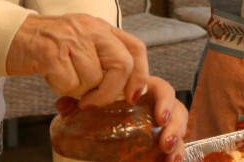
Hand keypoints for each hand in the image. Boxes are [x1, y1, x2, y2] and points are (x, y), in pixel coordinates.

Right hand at [6, 13, 148, 106]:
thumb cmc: (48, 45)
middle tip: (92, 102)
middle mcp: (91, 29)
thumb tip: (124, 93)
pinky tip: (53, 78)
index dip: (141, 76)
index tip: (132, 97)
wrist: (11, 34)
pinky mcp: (52, 52)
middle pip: (123, 64)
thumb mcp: (82, 45)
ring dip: (79, 90)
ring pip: (94, 79)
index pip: (136, 48)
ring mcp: (72, 39)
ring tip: (65, 79)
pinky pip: (70, 83)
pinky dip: (62, 89)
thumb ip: (102, 61)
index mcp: (102, 28)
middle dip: (110, 92)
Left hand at [54, 76, 188, 161]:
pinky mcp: (163, 145)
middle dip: (174, 122)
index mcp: (143, 93)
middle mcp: (157, 108)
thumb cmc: (101, 113)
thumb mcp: (91, 107)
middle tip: (164, 139)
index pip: (160, 88)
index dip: (162, 99)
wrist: (100, 138)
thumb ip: (77, 106)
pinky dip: (179, 154)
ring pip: (180, 128)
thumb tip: (63, 105)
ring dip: (178, 139)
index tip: (153, 113)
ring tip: (170, 154)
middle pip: (176, 108)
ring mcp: (162, 128)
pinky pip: (178, 147)